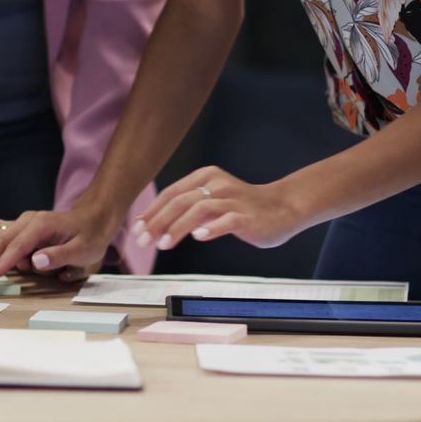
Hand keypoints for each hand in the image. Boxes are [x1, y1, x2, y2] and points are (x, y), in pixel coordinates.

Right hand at [0, 207, 118, 282]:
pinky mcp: (15, 227)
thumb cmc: (90, 237)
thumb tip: (35, 260)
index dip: (3, 262)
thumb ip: (60, 256)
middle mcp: (26, 220)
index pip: (18, 247)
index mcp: (41, 225)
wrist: (93, 219)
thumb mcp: (84, 251)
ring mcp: (19, 222)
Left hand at [134, 166, 307, 250]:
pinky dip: (211, 228)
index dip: (152, 211)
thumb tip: (154, 223)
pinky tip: (199, 237)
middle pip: (180, 201)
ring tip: (163, 244)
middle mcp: (217, 184)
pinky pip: (227, 220)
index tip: (137, 229)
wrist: (283, 207)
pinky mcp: (246, 215)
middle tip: (144, 240)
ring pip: (199, 210)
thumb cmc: (243, 207)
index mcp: (205, 177)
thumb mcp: (212, 200)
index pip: (171, 193)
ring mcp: (232, 199)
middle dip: (157, 222)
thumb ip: (187, 207)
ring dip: (177, 228)